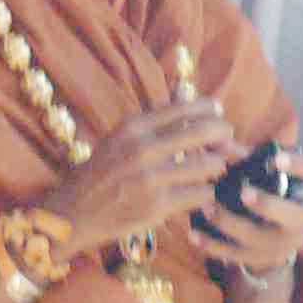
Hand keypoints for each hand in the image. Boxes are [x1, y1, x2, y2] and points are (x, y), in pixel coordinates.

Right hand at [45, 96, 237, 257]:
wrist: (73, 213)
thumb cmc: (100, 173)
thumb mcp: (121, 138)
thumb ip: (157, 117)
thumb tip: (186, 89)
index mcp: (133, 127)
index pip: (185, 108)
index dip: (209, 109)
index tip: (218, 113)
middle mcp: (142, 149)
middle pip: (203, 132)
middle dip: (224, 136)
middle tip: (229, 141)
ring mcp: (151, 179)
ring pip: (208, 165)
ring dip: (215, 167)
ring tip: (210, 170)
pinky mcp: (158, 206)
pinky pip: (201, 194)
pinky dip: (205, 193)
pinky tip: (198, 193)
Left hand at [187, 150, 302, 280]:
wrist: (270, 237)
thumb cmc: (263, 191)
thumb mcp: (258, 173)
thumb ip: (240, 156)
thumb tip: (215, 141)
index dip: (300, 166)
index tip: (276, 159)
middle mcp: (301, 218)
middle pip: (296, 216)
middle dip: (270, 205)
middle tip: (244, 193)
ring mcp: (283, 242)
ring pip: (260, 238)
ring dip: (230, 223)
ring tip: (206, 207)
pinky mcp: (262, 259)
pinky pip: (237, 255)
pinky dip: (213, 245)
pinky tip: (193, 234)